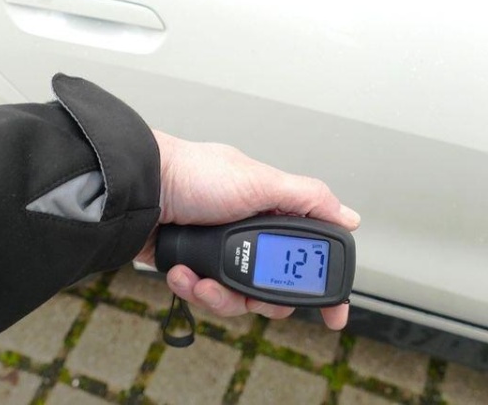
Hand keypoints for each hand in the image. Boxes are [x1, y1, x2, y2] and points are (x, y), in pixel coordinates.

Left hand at [135, 130, 360, 329]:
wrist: (138, 191)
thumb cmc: (193, 174)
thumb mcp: (260, 181)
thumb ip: (308, 199)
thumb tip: (349, 218)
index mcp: (271, 211)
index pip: (307, 253)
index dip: (322, 284)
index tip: (333, 313)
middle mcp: (248, 234)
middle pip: (272, 290)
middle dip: (259, 298)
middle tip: (249, 295)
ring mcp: (220, 254)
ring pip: (237, 300)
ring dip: (220, 295)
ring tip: (202, 279)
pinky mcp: (193, 268)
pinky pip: (204, 296)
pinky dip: (193, 288)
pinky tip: (182, 272)